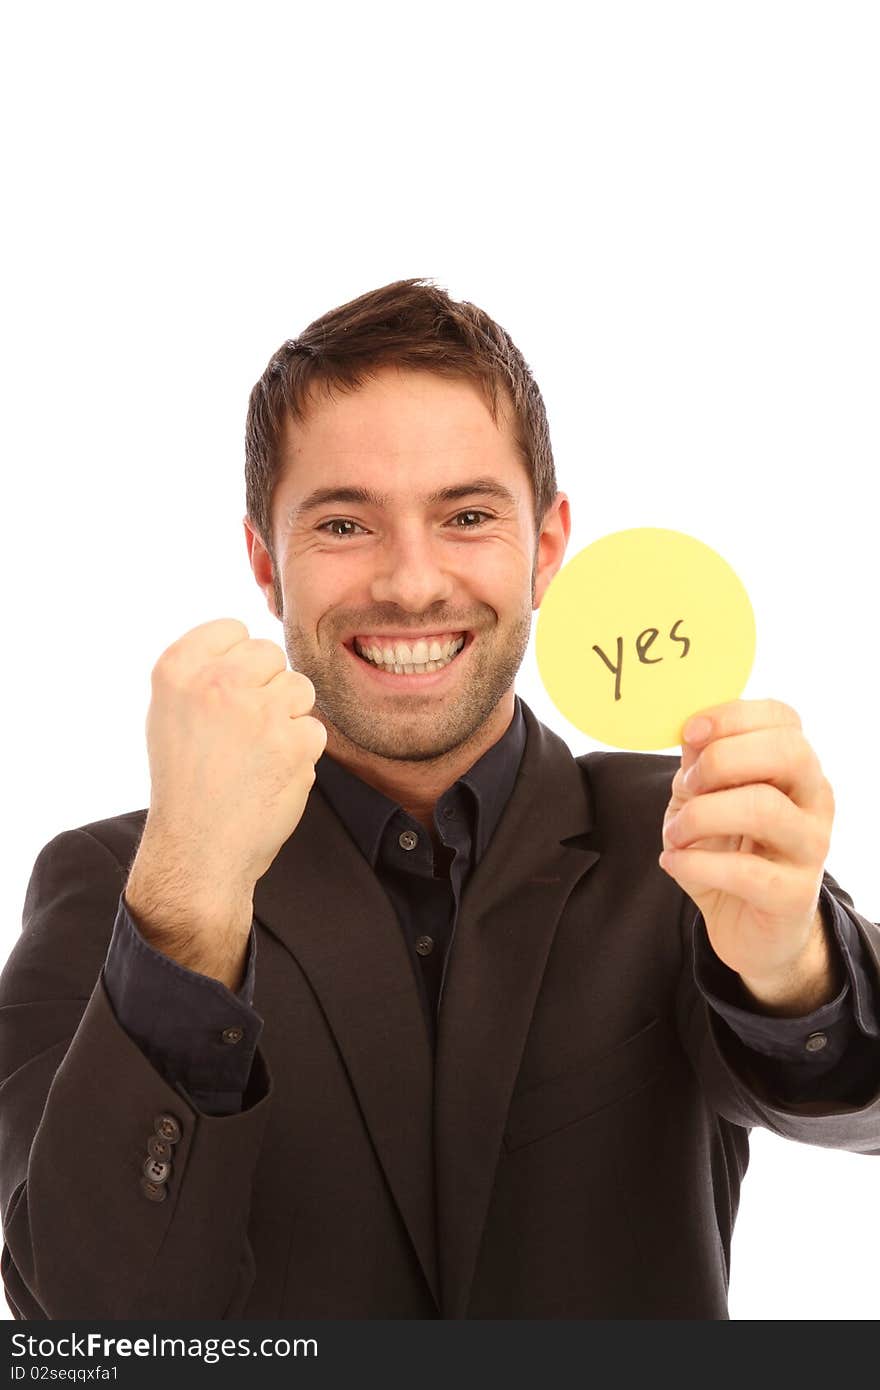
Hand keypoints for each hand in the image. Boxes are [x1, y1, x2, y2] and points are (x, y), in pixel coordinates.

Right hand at [137, 617, 326, 902]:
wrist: (198, 849)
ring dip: (288, 716)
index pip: (232, 629)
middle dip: (266, 685)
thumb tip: (251, 644)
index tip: (227, 694)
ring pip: (299, 686)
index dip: (237, 661)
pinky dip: (302, 751)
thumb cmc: (185, 781)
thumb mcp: (168, 712)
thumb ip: (203, 670)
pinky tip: (273, 773)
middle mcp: (216, 684)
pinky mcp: (294, 742)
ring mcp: (258, 712)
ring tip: (257, 751)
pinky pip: (315, 727)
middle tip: (244, 729)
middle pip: (270, 653)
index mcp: (176, 670)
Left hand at [659, 699, 836, 996]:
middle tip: (686, 786)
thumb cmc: (727, 851)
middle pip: (787, 752)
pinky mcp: (793, 894)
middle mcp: (814, 799)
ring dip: (701, 816)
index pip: (782, 718)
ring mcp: (811, 847)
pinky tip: (673, 862)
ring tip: (674, 834)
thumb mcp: (704, 798)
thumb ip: (700, 764)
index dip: (732, 716)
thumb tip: (692, 732)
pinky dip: (695, 863)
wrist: (747, 926)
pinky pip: (745, 871)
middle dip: (722, 760)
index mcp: (795, 766)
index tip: (689, 733)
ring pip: (764, 809)